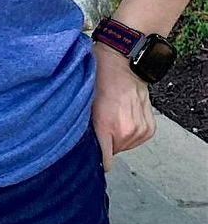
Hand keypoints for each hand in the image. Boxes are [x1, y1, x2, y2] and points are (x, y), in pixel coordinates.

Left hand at [90, 44, 155, 171]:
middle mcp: (126, 131)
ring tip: (114, 115)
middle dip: (105, 141)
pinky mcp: (149, 127)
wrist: (122, 62)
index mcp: (107, 126)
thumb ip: (81, 126)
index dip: (95, 161)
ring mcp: (140, 130)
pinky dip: (131, 131)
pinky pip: (137, 138)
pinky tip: (124, 116)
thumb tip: (74, 142)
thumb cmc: (100, 77)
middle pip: (113, 151)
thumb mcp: (83, 102)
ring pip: (125, 145)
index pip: (104, 160)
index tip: (90, 161)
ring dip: (119, 136)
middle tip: (100, 123)